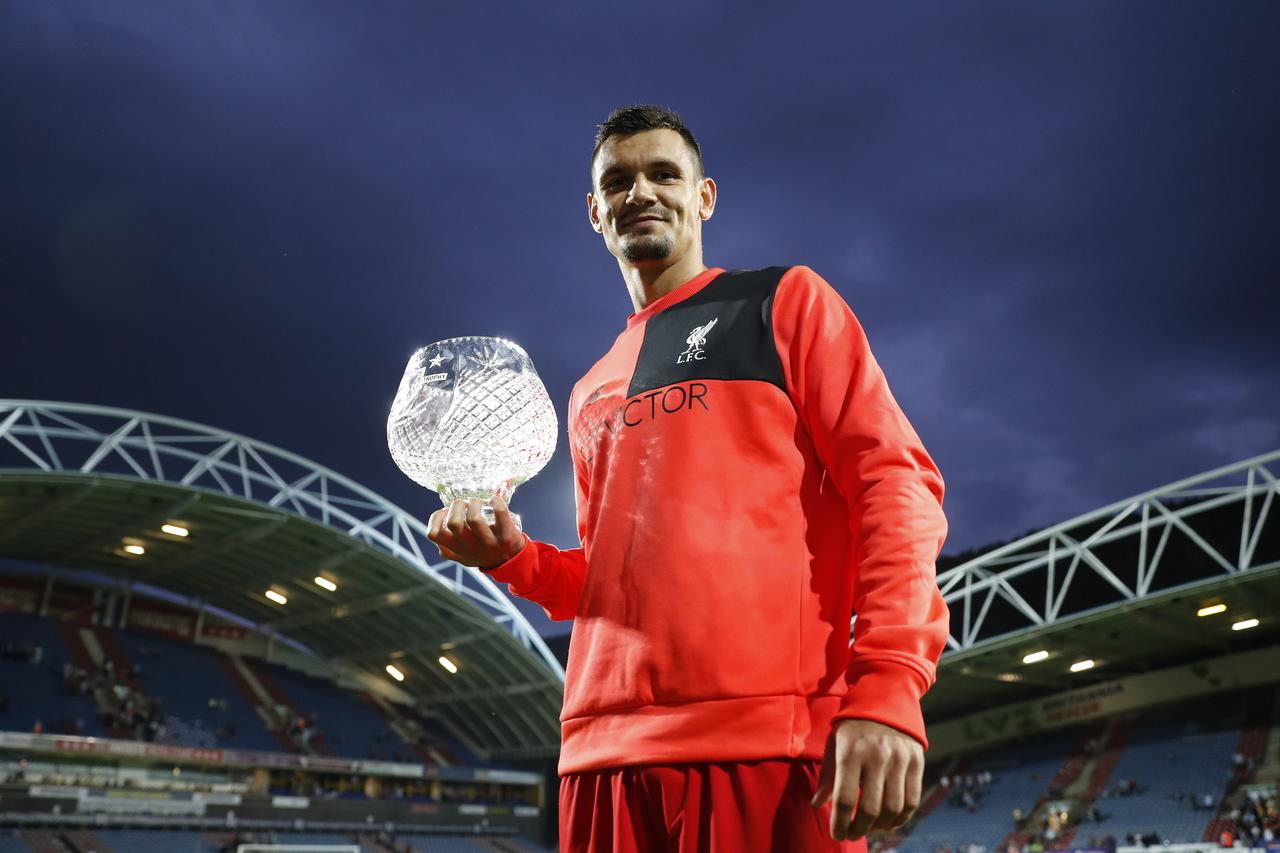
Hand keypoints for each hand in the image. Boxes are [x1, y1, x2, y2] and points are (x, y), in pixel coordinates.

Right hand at [425, 495, 524, 568]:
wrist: (512, 563)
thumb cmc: (484, 554)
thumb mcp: (462, 556)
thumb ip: (448, 547)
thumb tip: (437, 526)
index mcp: (456, 550)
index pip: (434, 534)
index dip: (436, 517)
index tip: (444, 511)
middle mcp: (470, 547)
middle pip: (454, 522)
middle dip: (457, 505)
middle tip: (464, 503)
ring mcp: (489, 543)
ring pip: (475, 518)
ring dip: (475, 503)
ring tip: (478, 502)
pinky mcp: (506, 536)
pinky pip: (501, 514)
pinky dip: (496, 502)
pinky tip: (494, 500)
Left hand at [810, 718, 923, 840]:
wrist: (886, 697)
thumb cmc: (854, 724)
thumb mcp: (834, 743)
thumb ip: (827, 776)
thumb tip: (817, 805)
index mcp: (851, 752)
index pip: (845, 798)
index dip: (840, 823)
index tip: (837, 835)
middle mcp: (876, 756)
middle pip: (870, 808)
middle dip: (859, 829)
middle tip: (853, 834)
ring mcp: (899, 759)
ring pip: (893, 808)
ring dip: (881, 826)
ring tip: (870, 828)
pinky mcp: (916, 762)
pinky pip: (912, 799)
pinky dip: (902, 817)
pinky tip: (890, 821)